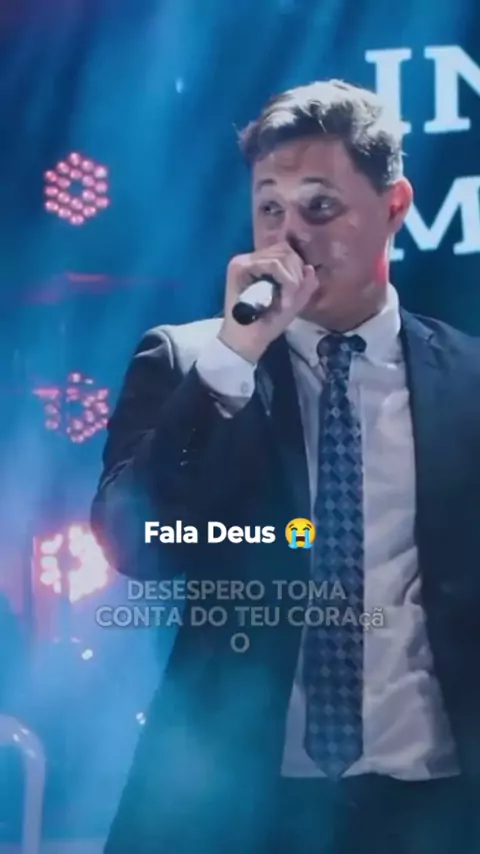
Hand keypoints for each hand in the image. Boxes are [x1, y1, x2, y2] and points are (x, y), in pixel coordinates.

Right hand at [219, 242, 317, 362]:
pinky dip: (285, 282)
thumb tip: (311, 268)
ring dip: (292, 279)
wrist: (248, 341)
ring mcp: (243, 261)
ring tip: (288, 301)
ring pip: (281, 257)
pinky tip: (284, 301)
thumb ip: (305, 285)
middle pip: (285, 250)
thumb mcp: (293, 302)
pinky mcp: (239, 267)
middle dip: (297, 274)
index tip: (297, 292)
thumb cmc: (268, 323)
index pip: (286, 252)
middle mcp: (250, 258)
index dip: (298, 269)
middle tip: (293, 298)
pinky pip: (273, 265)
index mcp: (261, 264)